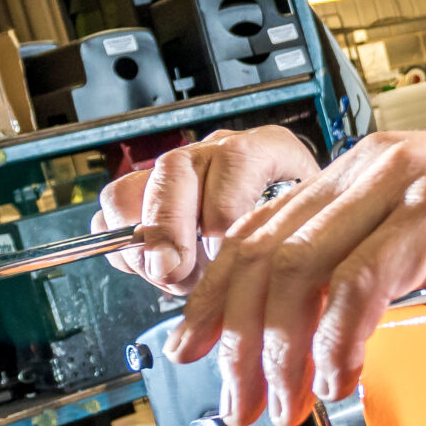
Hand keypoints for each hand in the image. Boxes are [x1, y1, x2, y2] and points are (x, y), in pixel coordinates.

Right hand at [102, 126, 323, 294]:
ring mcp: (176, 174)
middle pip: (172, 172)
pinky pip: (113, 217)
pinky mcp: (147, 197)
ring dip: (142, 245)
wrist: (296, 221)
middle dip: (168, 230)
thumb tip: (241, 267)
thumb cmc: (306, 225)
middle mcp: (216, 153)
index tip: (225, 249)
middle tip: (175, 272)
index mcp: (265, 149)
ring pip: (129, 193)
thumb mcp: (312, 225)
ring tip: (174, 277)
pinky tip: (156, 272)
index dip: (224, 210)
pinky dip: (124, 251)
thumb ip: (283, 238)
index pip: (236, 160)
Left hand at [164, 129, 425, 425]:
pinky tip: (343, 376)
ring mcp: (408, 179)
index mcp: (365, 174)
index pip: (258, 234)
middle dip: (240, 342)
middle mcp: (374, 166)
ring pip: (303, 270)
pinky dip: (343, 337)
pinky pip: (367, 280)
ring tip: (288, 403)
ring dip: (284, 352)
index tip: (195, 353)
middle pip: (266, 255)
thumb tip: (322, 336)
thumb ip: (383, 274)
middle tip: (242, 404)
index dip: (216, 300)